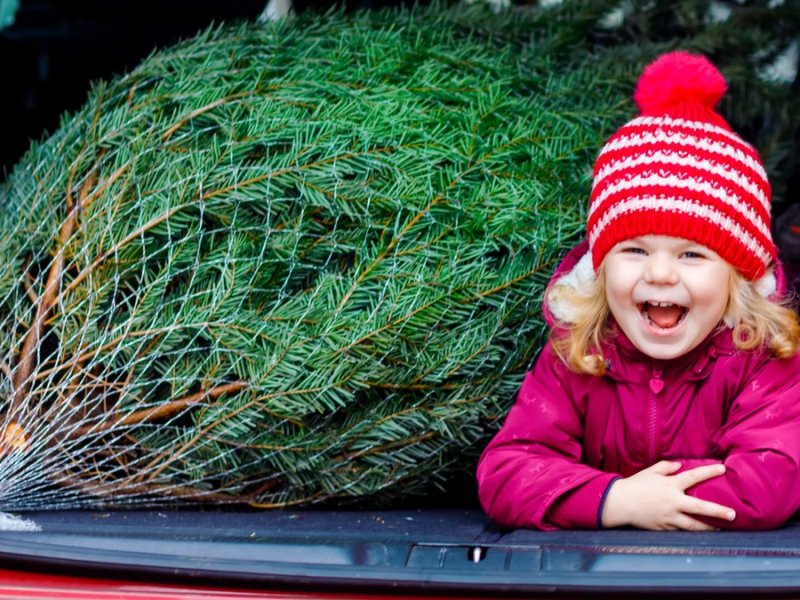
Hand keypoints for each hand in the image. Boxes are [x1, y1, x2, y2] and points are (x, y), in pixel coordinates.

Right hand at [601, 461, 735, 530]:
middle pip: (701, 508)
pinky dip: (690, 531)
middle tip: (733, 515)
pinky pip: (680, 530)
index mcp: (671, 485)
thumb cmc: (635, 485)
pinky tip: (699, 533)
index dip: (709, 472)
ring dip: (709, 527)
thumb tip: (679, 465)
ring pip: (694, 525)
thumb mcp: (650, 471)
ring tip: (720, 529)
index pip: (694, 476)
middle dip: (718, 511)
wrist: (620, 503)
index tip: (723, 469)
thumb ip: (666, 467)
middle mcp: (673, 502)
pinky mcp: (664, 527)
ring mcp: (670, 517)